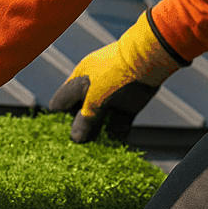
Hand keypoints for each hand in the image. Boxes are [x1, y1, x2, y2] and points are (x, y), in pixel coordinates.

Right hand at [47, 12, 186, 142]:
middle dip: (80, 130)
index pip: (61, 103)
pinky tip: (116, 138)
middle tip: (78, 146)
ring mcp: (111, 98)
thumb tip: (75, 139)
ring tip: (96, 148)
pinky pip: (119, 122)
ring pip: (100, 121)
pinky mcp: (128, 105)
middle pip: (81, 115)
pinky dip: (118, 131)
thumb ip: (85, 119)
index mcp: (79, 81)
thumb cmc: (116, 74)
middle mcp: (93, 90)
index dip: (58, 120)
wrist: (149, 60)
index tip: (59, 137)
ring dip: (100, 134)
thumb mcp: (96, 98)